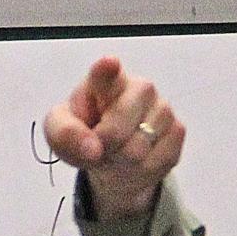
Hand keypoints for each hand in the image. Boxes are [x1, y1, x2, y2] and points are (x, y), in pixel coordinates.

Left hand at [43, 56, 184, 220]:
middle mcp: (138, 88)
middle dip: (103, 149)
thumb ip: (64, 134)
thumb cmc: (84, 136)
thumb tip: (92, 149)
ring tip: (116, 153)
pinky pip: (155, 162)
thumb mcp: (59, 134)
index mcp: (102, 82)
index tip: (107, 65)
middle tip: (98, 147)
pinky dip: (140, 170)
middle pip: (117, 130)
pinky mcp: (177, 131)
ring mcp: (162, 108)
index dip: (106, 70)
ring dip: (120, 162)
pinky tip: (135, 160)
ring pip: (137, 151)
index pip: (105, 73)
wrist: (112, 159)